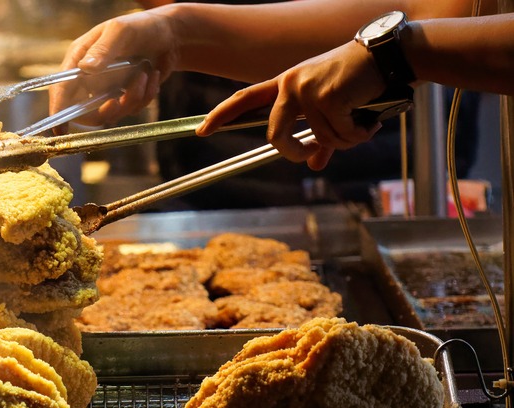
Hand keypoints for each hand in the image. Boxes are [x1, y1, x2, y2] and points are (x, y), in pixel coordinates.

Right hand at [48, 8, 178, 132]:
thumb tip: (85, 68)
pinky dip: (146, 95)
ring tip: (144, 73)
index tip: (61, 130)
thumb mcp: (120, 32)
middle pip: (84, 110)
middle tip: (118, 100)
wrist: (170, 35)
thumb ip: (103, 50)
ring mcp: (108, 89)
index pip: (62, 88)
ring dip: (132, 97)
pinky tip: (152, 75)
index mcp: (80, 58)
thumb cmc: (141, 26)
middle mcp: (90, 77)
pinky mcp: (125, 96)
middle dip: (104, 110)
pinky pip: (132, 109)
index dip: (59, 110)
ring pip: (112, 113)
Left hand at [197, 41, 386, 169]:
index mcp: (285, 85)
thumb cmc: (360, 82)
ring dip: (346, 139)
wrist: (390, 57)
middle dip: (292, 153)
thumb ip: (320, 139)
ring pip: (319, 140)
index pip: (244, 99)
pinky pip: (340, 136)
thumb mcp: (333, 108)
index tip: (201, 131)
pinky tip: (370, 118)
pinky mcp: (328, 97)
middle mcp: (290, 85)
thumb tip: (315, 166)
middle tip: (311, 154)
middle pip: (273, 135)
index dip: (221, 115)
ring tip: (362, 122)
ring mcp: (307, 90)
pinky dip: (359, 134)